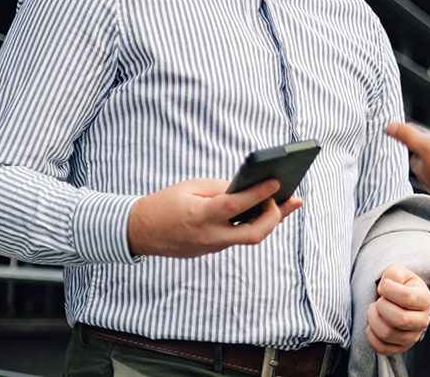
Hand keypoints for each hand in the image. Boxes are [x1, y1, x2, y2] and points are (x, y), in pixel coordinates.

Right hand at [126, 178, 302, 256]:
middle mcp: (209, 236)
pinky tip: (266, 210)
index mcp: (200, 216)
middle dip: (275, 217)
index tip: (276, 181)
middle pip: (253, 234)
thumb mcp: (191, 187)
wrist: (140, 232)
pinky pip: (238, 237)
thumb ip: (221, 188)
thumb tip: (249, 189)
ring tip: (289, 203)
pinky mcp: (212, 250)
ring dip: (270, 220)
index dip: (259, 193)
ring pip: (249, 237)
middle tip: (286, 199)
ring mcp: (212, 247)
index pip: (236, 205)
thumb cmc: (165, 203)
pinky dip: (253, 223)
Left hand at [366, 264, 429, 355]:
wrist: (405, 303)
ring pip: (387, 334)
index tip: (385, 286)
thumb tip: (383, 290)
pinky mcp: (400, 348)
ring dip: (373, 319)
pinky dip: (371, 336)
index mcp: (424, 300)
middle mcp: (422, 321)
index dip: (390, 290)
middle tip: (379, 301)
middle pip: (400, 319)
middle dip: (381, 306)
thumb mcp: (400, 273)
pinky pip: (382, 348)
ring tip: (374, 311)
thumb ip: (394, 273)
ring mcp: (412, 337)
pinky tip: (372, 325)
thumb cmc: (402, 286)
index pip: (408, 298)